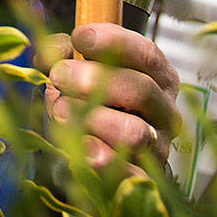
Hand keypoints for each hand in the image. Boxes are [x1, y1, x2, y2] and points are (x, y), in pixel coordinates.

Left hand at [45, 21, 182, 169]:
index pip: (146, 54)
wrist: (103, 154)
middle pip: (140, 90)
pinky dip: (103, 160)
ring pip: (134, 133)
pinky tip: (81, 147)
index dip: (113, 41)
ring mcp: (158, 147)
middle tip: (58, 74)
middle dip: (95, 79)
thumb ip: (67, 54)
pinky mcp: (146, 179)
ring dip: (93, 119)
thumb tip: (51, 49)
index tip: (79, 36)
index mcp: (159, 78)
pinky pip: (129, 174)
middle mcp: (165, 111)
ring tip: (60, 111)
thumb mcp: (83, 72)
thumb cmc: (95, 103)